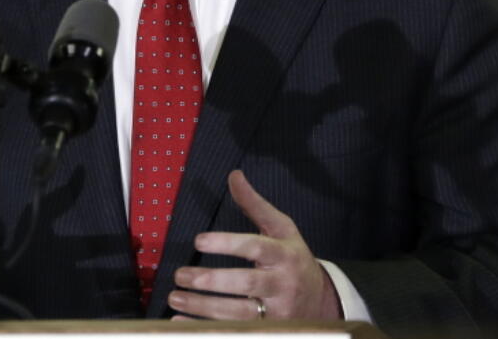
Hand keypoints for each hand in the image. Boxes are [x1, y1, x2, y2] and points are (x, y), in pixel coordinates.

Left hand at [168, 169, 340, 321]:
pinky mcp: (270, 331)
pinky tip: (182, 323)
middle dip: (210, 280)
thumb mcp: (282, 229)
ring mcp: (278, 313)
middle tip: (180, 275)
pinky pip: (236, 332)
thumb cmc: (293, 258)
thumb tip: (233, 175)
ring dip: (202, 307)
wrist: (322, 302)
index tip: (198, 241)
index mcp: (285, 255)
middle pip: (246, 283)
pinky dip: (206, 329)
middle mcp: (283, 284)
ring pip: (238, 313)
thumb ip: (255, 204)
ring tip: (175, 298)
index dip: (226, 244)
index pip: (255, 247)